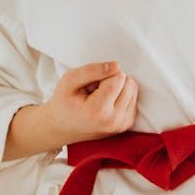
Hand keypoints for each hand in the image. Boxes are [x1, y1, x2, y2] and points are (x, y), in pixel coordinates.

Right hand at [3, 62, 138, 160]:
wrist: (62, 128)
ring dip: (117, 88)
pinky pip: (133, 99)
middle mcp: (114, 120)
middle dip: (112, 80)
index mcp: (99, 110)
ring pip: (133, 89)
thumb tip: (116, 66)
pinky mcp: (127, 124)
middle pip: (128, 83)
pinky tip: (105, 103)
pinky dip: (121, 96)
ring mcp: (122, 124)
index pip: (118, 78)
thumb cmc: (64, 103)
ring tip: (98, 97)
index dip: (104, 73)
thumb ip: (92, 70)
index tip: (90, 84)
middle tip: (94, 90)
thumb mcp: (69, 80)